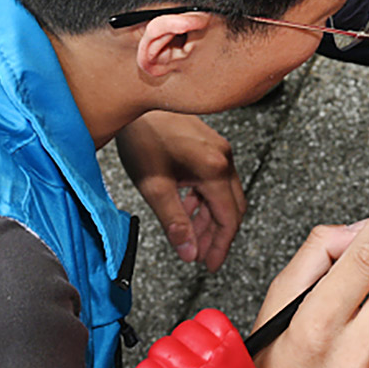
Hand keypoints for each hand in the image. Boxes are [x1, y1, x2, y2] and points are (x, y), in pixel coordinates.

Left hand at [115, 112, 245, 271]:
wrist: (137, 102)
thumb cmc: (143, 137)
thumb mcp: (155, 187)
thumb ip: (175, 223)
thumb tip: (189, 252)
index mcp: (214, 168)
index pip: (229, 218)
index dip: (221, 246)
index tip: (210, 264)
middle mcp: (222, 157)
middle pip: (231, 208)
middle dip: (216, 235)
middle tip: (200, 255)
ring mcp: (218, 149)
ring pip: (223, 195)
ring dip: (208, 218)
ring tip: (189, 236)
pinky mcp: (209, 145)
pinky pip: (215, 180)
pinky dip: (204, 200)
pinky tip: (186, 208)